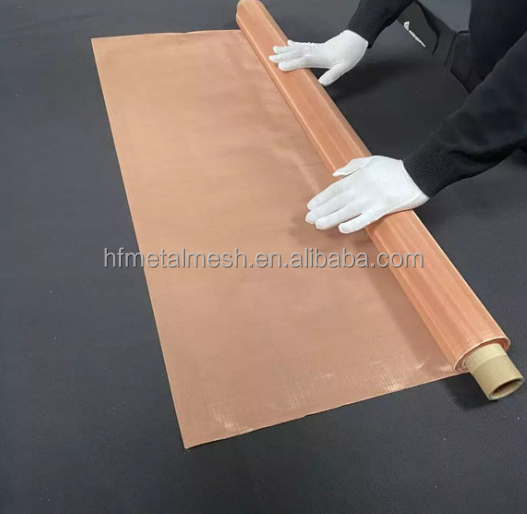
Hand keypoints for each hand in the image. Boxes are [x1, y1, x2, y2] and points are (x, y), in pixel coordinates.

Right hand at [269, 30, 367, 85]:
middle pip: (296, 53)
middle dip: (283, 56)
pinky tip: (288, 43)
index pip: (303, 60)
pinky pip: (303, 45)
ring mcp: (315, 47)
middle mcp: (315, 51)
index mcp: (320, 57)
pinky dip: (294, 44)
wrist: (356, 38)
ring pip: (297, 48)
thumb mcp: (344, 67)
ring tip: (274, 50)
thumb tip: (321, 83)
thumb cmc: (350, 54)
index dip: (292, 63)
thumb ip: (332, 75)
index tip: (281, 67)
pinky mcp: (317, 46)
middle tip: (271, 58)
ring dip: (285, 50)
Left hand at [306, 156, 428, 232]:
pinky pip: (364, 219)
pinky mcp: (380, 210)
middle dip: (321, 210)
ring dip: (330, 219)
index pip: (334, 190)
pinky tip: (342, 229)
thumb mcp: (370, 160)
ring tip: (318, 225)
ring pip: (345, 212)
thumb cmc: (394, 167)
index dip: (321, 198)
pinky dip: (353, 224)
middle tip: (308, 219)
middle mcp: (359, 190)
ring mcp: (369, 201)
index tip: (310, 205)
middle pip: (335, 202)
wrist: (417, 174)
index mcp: (356, 178)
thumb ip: (352, 167)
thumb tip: (335, 173)